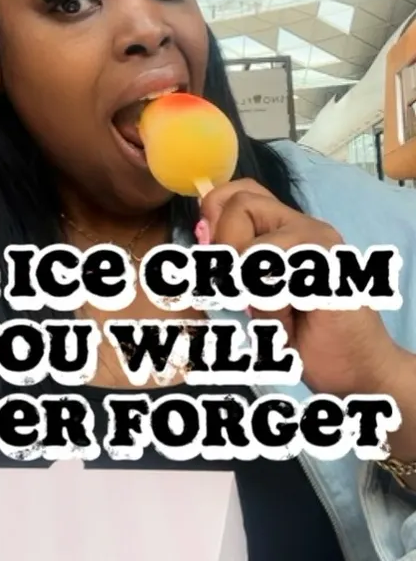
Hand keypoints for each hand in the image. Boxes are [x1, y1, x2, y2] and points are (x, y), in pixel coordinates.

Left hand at [196, 179, 401, 396]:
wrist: (357, 368)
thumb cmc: (308, 337)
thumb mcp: (258, 295)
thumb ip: (237, 263)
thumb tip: (203, 233)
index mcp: (286, 229)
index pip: (240, 192)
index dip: (214, 212)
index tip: (210, 251)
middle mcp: (304, 226)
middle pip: (239, 204)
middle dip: (224, 248)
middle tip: (240, 287)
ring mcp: (319, 242)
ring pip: (252, 246)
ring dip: (249, 286)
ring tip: (274, 309)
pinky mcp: (327, 266)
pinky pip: (272, 277)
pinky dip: (270, 306)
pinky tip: (290, 320)